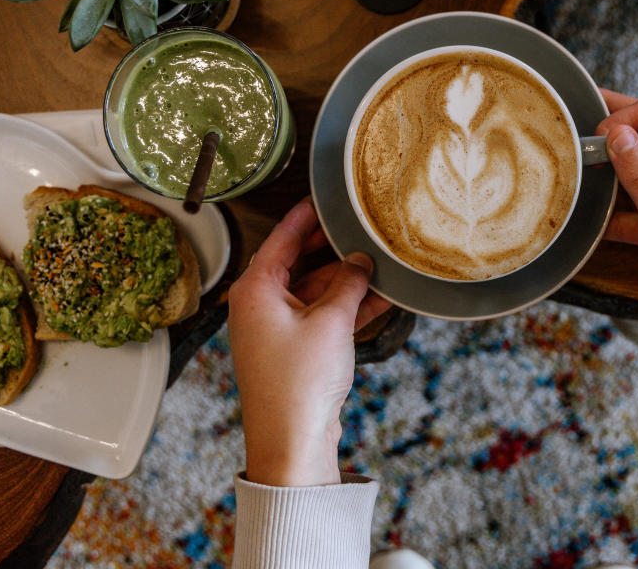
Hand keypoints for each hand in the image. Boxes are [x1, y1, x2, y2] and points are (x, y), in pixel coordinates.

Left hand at [227, 197, 391, 486]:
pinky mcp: (295, 350)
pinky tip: (382, 296)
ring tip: (382, 259)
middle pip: (300, 261)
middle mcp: (261, 304)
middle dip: (334, 247)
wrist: (292, 442)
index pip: (282, 236)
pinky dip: (348, 306)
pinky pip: (323, 315)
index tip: (326, 195)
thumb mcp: (331, 321)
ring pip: (316, 289)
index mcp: (256, 288)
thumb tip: (361, 261)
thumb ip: (349, 283)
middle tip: (362, 225)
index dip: (307, 214)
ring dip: (348, 279)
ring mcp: (277, 329)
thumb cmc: (298, 383)